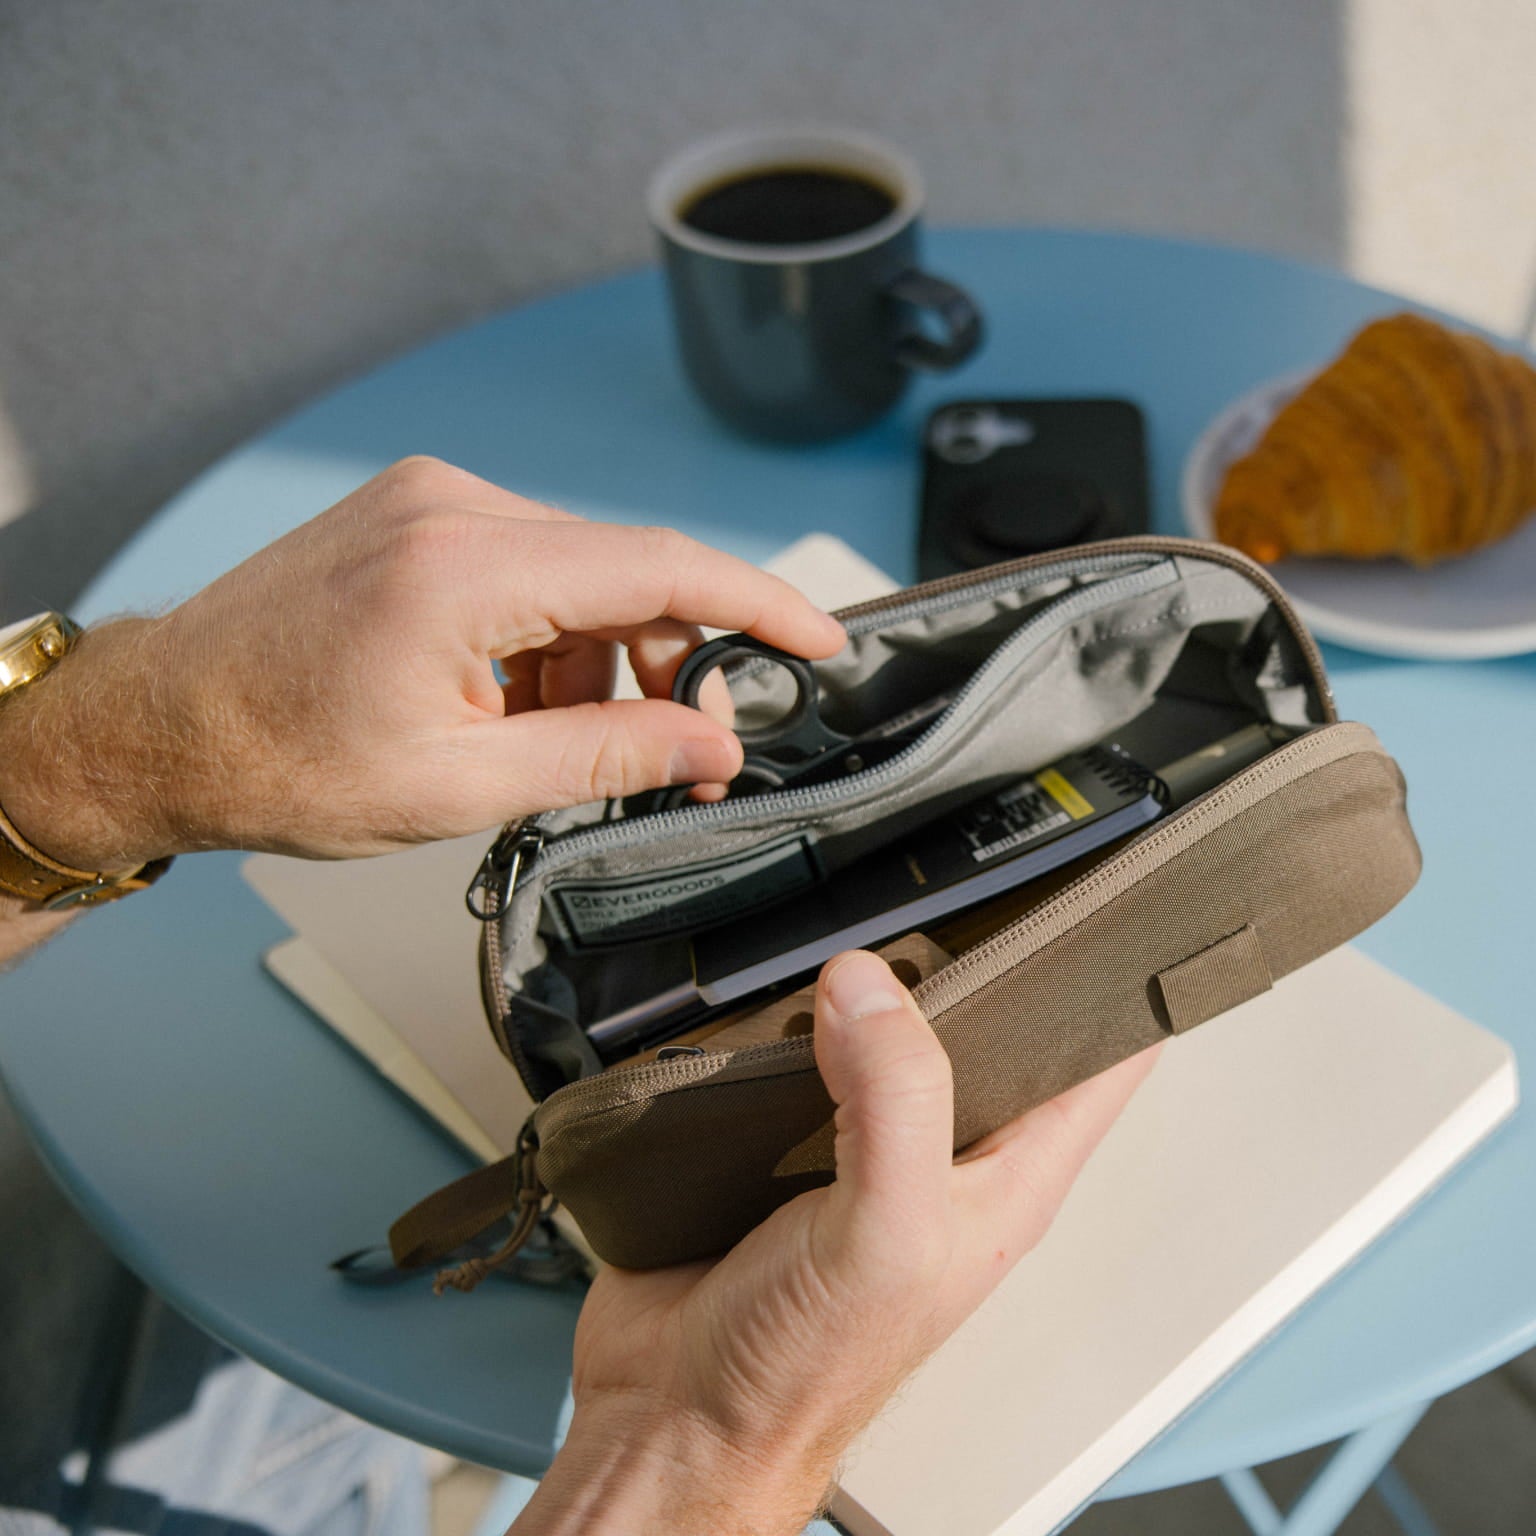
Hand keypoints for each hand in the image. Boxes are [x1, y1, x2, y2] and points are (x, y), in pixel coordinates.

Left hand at [0, 457, 844, 868]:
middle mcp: (452, 507)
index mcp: (464, 567)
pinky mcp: (416, 518)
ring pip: (580, 577)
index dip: (758, 605)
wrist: (160, 729)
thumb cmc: (278, 760)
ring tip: (551, 747)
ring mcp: (430, 503)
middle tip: (681, 753)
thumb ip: (605, 754)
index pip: (660, 566)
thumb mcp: (460, 785)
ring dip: (599, 663)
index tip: (819, 642)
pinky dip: (548, 641)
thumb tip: (711, 744)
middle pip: (626, 574)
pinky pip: (528, 570)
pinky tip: (513, 705)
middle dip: (670, 665)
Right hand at [513, 950, 1157, 1535]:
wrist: (674, 1413)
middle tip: (950, 877)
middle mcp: (939, 1148)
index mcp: (1004, 1177)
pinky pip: (790, 1042)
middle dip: (972, 946)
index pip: (1099, 1059)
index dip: (1118, 977)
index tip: (1115, 892)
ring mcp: (856, 1135)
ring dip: (864, 973)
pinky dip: (780, 1006)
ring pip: (884, 1020)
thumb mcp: (885, 1233)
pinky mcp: (776, 1130)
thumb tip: (868, 985)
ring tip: (856, 911)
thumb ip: (896, 1100)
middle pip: (986, 1017)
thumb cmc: (802, 1370)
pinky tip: (768, 979)